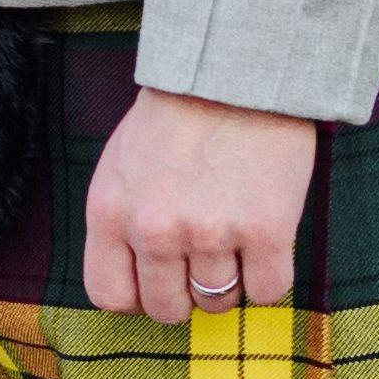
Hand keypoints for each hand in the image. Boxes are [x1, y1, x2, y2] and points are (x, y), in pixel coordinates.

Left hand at [82, 89, 323, 322]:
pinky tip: (267, 244)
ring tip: (236, 241)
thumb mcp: (123, 163)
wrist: (236, 70)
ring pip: (218, 303)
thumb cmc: (178, 112)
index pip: (109, 294)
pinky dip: (269, 277)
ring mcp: (210, 233)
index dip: (137, 297)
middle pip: (166, 308)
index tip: (159, 282)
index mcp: (110, 212)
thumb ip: (123, 220)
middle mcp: (154, 230)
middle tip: (203, 262)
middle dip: (186, 294)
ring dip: (230, 282)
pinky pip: (269, 291)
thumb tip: (139, 279)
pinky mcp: (265, 231)